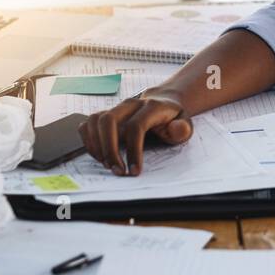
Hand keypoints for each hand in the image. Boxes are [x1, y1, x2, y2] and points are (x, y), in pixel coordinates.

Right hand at [78, 93, 192, 176]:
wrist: (163, 103)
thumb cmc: (173, 118)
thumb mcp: (186, 124)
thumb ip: (183, 128)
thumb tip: (176, 129)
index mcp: (151, 107)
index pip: (135, 126)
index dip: (133, 151)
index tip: (134, 171)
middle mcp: (130, 104)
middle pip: (109, 120)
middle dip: (109, 149)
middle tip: (117, 171)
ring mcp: (117, 108)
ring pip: (95, 120)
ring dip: (96, 145)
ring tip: (107, 164)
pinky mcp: (107, 114)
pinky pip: (88, 123)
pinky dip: (89, 141)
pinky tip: (99, 155)